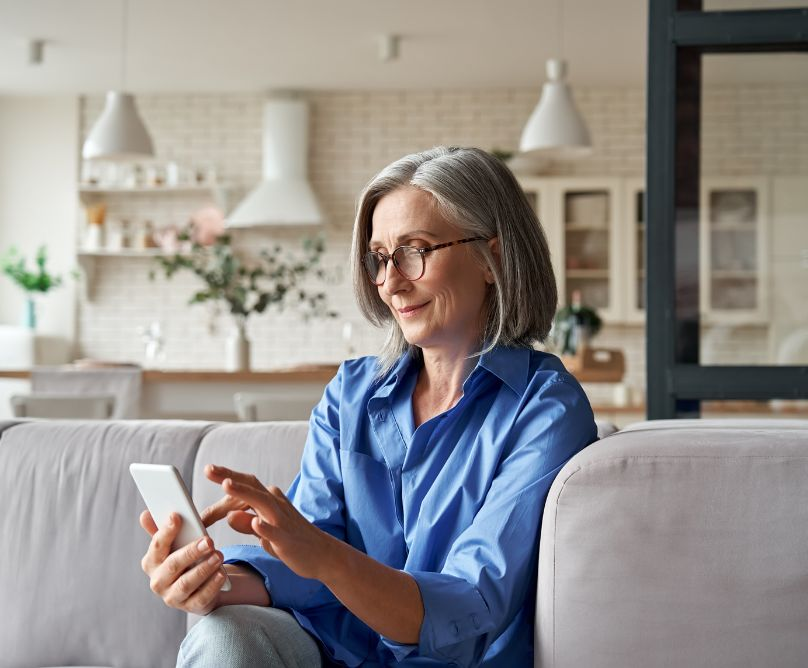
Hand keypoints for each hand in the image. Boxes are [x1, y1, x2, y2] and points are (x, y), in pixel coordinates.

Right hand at [139, 510, 226, 615]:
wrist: (197, 587)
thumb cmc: (184, 559)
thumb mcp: (174, 544)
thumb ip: (162, 530)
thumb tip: (145, 514)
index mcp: (151, 562)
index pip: (157, 546)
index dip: (166, 531)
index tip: (176, 516)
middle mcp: (158, 582)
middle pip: (173, 566)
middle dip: (191, 552)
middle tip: (208, 541)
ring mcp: (172, 597)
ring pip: (186, 583)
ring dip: (203, 569)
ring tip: (219, 555)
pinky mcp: (190, 607)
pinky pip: (201, 597)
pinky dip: (212, 586)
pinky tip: (221, 574)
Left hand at [205, 464, 336, 580]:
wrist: (323, 555)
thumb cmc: (292, 541)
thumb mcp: (265, 532)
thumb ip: (247, 523)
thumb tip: (229, 515)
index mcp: (270, 501)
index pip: (246, 485)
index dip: (227, 477)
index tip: (209, 470)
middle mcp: (276, 505)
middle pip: (251, 486)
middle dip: (230, 477)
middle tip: (209, 469)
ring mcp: (282, 521)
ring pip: (262, 502)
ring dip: (244, 493)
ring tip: (226, 485)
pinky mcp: (287, 539)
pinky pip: (274, 531)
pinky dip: (264, 526)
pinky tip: (254, 523)